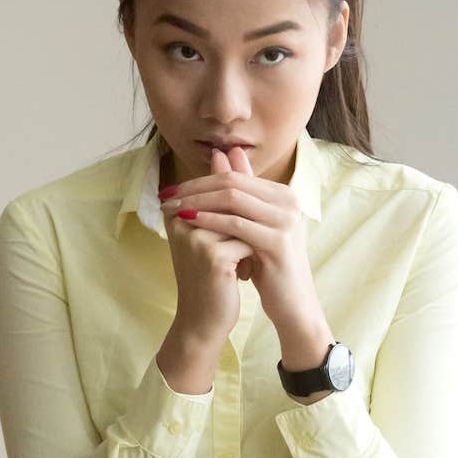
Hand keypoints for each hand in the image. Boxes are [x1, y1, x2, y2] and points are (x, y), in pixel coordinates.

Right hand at [156, 148, 253, 394]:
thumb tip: (228, 151)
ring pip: (242, 222)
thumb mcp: (215, 230)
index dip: (238, 209)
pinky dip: (252, 257)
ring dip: (250, 242)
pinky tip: (243, 276)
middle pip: (230, 204)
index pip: (218, 190)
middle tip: (247, 246)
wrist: (204, 319)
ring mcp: (194, 237)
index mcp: (177, 211)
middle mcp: (180, 220)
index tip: (238, 234)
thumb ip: (221, 191)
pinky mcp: (212, 256)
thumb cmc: (210, 274)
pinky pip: (247, 241)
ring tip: (241, 264)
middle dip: (246, 223)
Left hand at [160, 146, 332, 370]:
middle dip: (194, 188)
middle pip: (232, 182)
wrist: (291, 302)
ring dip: (197, 201)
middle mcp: (288, 201)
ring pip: (232, 199)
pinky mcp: (279, 241)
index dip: (199, 180)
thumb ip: (237, 194)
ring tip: (172, 208)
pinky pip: (237, 224)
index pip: (233, 176)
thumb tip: (219, 155)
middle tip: (167, 195)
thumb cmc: (267, 264)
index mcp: (282, 193)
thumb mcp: (250, 226)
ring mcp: (285, 219)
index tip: (171, 189)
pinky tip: (189, 222)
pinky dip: (210, 220)